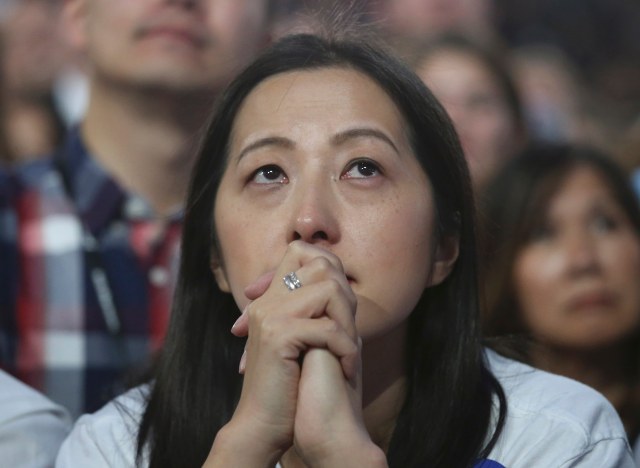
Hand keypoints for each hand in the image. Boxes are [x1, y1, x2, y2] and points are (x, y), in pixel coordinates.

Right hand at [210, 241, 360, 464]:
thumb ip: (314, 311)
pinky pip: (328, 328)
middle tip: (347, 331)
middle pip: (320, 264)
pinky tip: (346, 368)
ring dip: (348, 322)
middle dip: (345, 296)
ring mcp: (270, 315)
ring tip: (348, 350)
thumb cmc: (288, 384)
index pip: (300, 251)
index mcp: (270, 299)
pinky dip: (346, 349)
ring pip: (329, 290)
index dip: (328, 263)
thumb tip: (343, 286)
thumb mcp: (302, 339)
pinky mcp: (278, 335)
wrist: (263, 423)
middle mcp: (267, 301)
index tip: (340, 302)